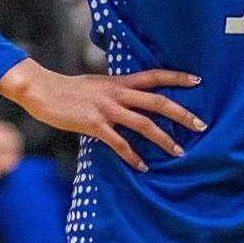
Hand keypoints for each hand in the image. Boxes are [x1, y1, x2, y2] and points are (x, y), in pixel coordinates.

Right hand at [0, 59, 203, 171]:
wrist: (43, 90)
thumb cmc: (70, 90)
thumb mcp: (97, 84)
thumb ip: (116, 91)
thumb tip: (133, 99)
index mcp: (118, 82)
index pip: (153, 75)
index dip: (176, 78)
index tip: (198, 81)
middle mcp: (116, 93)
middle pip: (157, 101)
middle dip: (181, 114)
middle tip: (201, 125)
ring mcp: (106, 109)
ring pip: (143, 124)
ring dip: (164, 139)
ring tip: (179, 152)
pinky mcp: (94, 124)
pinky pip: (120, 143)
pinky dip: (133, 156)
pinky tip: (143, 166)